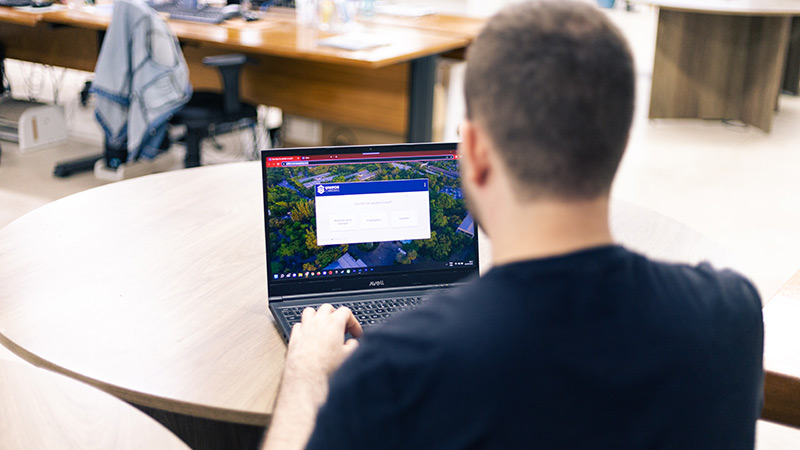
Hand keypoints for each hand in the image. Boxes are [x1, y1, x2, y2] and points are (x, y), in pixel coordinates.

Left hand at [265, 306, 361, 449]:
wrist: (307, 381)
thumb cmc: (326, 370)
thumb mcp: (349, 357)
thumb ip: (353, 346)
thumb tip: (352, 344)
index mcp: (333, 323)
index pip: (346, 312)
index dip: (353, 322)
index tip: (355, 333)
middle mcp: (317, 323)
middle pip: (327, 308)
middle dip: (335, 315)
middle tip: (341, 329)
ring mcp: (304, 329)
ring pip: (310, 312)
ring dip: (318, 317)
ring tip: (324, 328)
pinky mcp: (294, 339)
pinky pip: (299, 325)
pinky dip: (305, 328)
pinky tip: (310, 337)